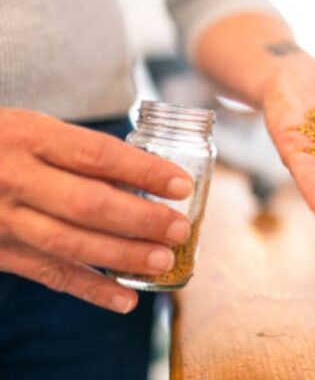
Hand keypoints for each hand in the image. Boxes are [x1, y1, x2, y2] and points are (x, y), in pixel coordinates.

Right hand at [0, 109, 193, 312]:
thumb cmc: (4, 144)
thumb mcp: (34, 129)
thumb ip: (81, 151)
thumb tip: (151, 177)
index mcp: (30, 136)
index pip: (97, 154)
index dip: (144, 171)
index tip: (182, 185)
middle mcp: (15, 178)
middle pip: (87, 204)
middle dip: (140, 219)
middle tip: (179, 229)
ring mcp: (3, 219)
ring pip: (70, 244)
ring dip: (122, 256)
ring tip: (163, 261)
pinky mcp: (0, 252)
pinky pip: (48, 275)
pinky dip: (91, 290)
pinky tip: (126, 299)